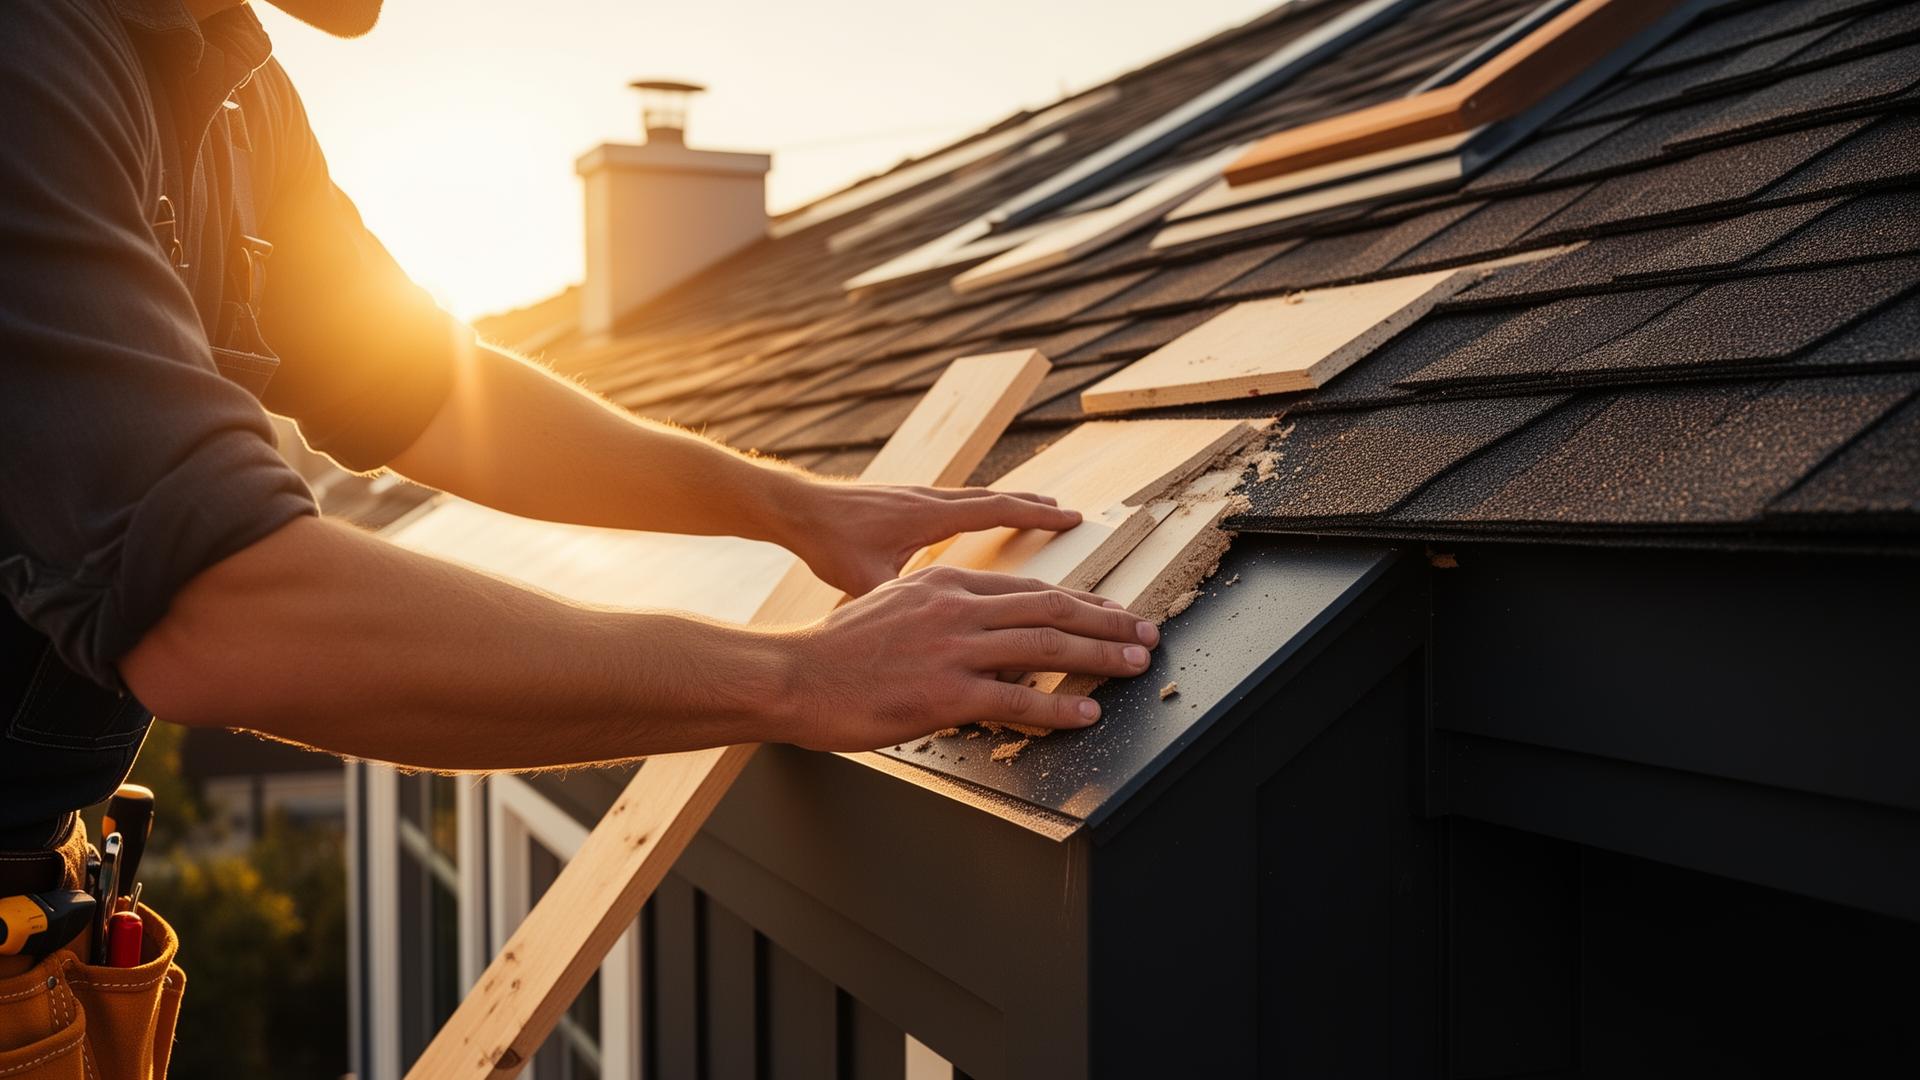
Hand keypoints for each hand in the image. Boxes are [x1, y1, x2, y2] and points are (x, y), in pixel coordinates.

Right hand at [780, 566, 1158, 751]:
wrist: (793, 674)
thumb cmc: (836, 651)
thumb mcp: (892, 606)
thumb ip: (938, 611)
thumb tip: (975, 633)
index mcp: (947, 583)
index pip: (1030, 587)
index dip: (1080, 601)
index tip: (1111, 612)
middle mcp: (958, 606)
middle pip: (1052, 607)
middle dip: (1108, 621)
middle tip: (1146, 632)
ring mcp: (955, 648)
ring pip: (1047, 645)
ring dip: (1101, 656)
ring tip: (1136, 664)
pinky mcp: (947, 692)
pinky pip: (1018, 699)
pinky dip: (1059, 706)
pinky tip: (1087, 712)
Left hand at [784, 480, 1083, 596]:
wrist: (795, 509)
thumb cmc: (828, 542)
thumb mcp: (867, 579)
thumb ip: (905, 604)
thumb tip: (932, 638)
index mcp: (930, 516)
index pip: (996, 510)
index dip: (1036, 517)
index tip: (1071, 519)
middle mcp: (931, 500)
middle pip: (997, 500)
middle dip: (1037, 509)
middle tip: (1071, 516)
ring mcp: (919, 499)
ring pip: (978, 498)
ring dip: (1012, 505)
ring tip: (1041, 511)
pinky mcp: (906, 503)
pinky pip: (957, 502)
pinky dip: (981, 508)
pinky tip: (983, 520)